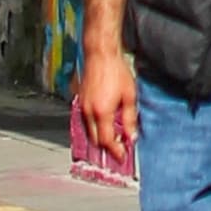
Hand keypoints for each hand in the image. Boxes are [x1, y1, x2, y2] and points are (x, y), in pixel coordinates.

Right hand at [74, 34, 138, 176]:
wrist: (100, 54)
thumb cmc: (115, 70)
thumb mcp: (129, 95)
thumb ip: (130, 118)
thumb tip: (131, 135)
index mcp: (101, 112)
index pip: (106, 140)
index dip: (115, 151)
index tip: (122, 157)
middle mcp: (89, 112)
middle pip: (95, 139)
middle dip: (105, 148)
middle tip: (117, 151)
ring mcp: (82, 107)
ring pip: (88, 131)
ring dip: (99, 138)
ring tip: (111, 140)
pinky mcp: (80, 101)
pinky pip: (85, 121)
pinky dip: (93, 128)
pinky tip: (102, 125)